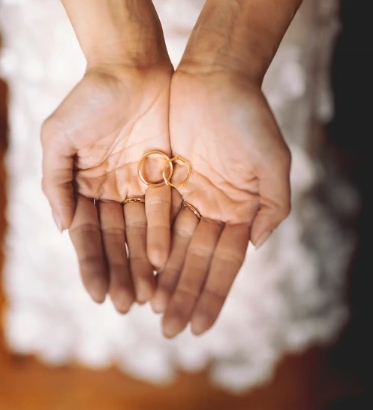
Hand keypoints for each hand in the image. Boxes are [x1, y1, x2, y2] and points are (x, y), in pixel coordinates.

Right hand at [41, 59, 172, 311]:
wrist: (131, 65)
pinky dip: (163, 235)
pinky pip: (166, 210)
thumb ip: (55, 181)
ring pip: (141, 232)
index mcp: (84, 186)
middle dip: (119, 273)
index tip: (97, 295)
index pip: (86, 235)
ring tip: (147, 295)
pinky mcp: (166, 174)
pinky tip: (163, 261)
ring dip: (142, 263)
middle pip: (115, 241)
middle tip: (125, 306)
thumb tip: (61, 227)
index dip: (91, 265)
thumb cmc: (89, 98)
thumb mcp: (59, 136)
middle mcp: (111, 191)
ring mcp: (139, 184)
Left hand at [152, 67, 290, 337]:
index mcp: (240, 210)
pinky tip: (136, 270)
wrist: (215, 77)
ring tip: (148, 310)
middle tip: (169, 331)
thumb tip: (255, 245)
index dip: (212, 296)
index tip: (200, 328)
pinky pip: (152, 218)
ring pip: (172, 246)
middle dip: (183, 296)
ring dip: (161, 278)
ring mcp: (187, 196)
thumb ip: (272, 205)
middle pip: (195, 262)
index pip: (224, 264)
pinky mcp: (163, 179)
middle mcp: (213, 208)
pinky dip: (145, 244)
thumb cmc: (249, 116)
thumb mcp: (273, 161)